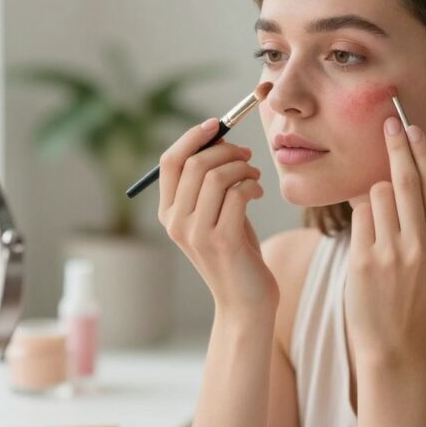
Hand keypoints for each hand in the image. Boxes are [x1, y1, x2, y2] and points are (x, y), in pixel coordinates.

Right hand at [158, 118, 277, 316]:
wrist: (245, 302)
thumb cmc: (235, 253)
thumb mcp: (216, 214)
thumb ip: (210, 181)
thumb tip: (218, 136)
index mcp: (168, 213)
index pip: (169, 161)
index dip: (192, 137)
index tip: (217, 125)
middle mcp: (176, 222)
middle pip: (194, 163)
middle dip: (225, 149)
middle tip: (247, 154)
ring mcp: (196, 233)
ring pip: (216, 176)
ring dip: (242, 167)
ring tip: (255, 175)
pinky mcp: (222, 241)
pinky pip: (237, 193)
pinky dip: (251, 184)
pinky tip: (258, 192)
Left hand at [344, 117, 425, 361]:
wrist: (393, 342)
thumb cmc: (418, 296)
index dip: (423, 152)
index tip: (412, 128)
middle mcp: (424, 246)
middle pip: (408, 180)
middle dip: (397, 146)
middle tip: (388, 123)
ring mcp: (393, 253)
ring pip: (378, 194)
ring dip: (375, 195)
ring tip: (380, 220)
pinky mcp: (364, 260)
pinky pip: (360, 216)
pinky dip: (361, 218)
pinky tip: (367, 239)